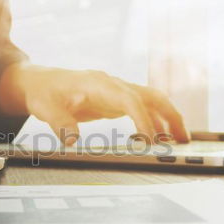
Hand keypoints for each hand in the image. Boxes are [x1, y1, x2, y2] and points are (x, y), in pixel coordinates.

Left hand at [0, 65, 189, 145]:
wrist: (39, 82)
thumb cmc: (43, 92)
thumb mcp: (45, 108)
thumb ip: (59, 123)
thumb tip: (72, 140)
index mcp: (98, 84)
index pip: (129, 100)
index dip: (143, 119)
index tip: (151, 140)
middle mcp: (112, 84)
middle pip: (151, 96)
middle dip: (170, 115)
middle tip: (184, 138)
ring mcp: (116, 91)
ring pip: (151, 101)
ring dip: (167, 118)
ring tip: (181, 140)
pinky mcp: (115, 100)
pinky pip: (142, 108)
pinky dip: (154, 121)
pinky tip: (159, 137)